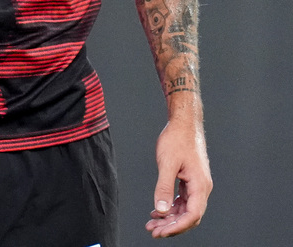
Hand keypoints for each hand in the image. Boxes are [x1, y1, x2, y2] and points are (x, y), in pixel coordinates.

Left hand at [145, 118, 211, 237]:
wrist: (184, 122)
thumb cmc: (177, 138)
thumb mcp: (167, 163)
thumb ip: (163, 187)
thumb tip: (160, 210)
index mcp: (200, 185)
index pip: (192, 215)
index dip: (177, 227)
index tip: (161, 232)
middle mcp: (201, 187)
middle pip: (189, 216)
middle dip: (172, 226)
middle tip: (153, 231)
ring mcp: (197, 184)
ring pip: (185, 209)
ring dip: (170, 218)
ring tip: (152, 223)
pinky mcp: (191, 180)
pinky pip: (183, 200)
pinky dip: (171, 207)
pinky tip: (158, 210)